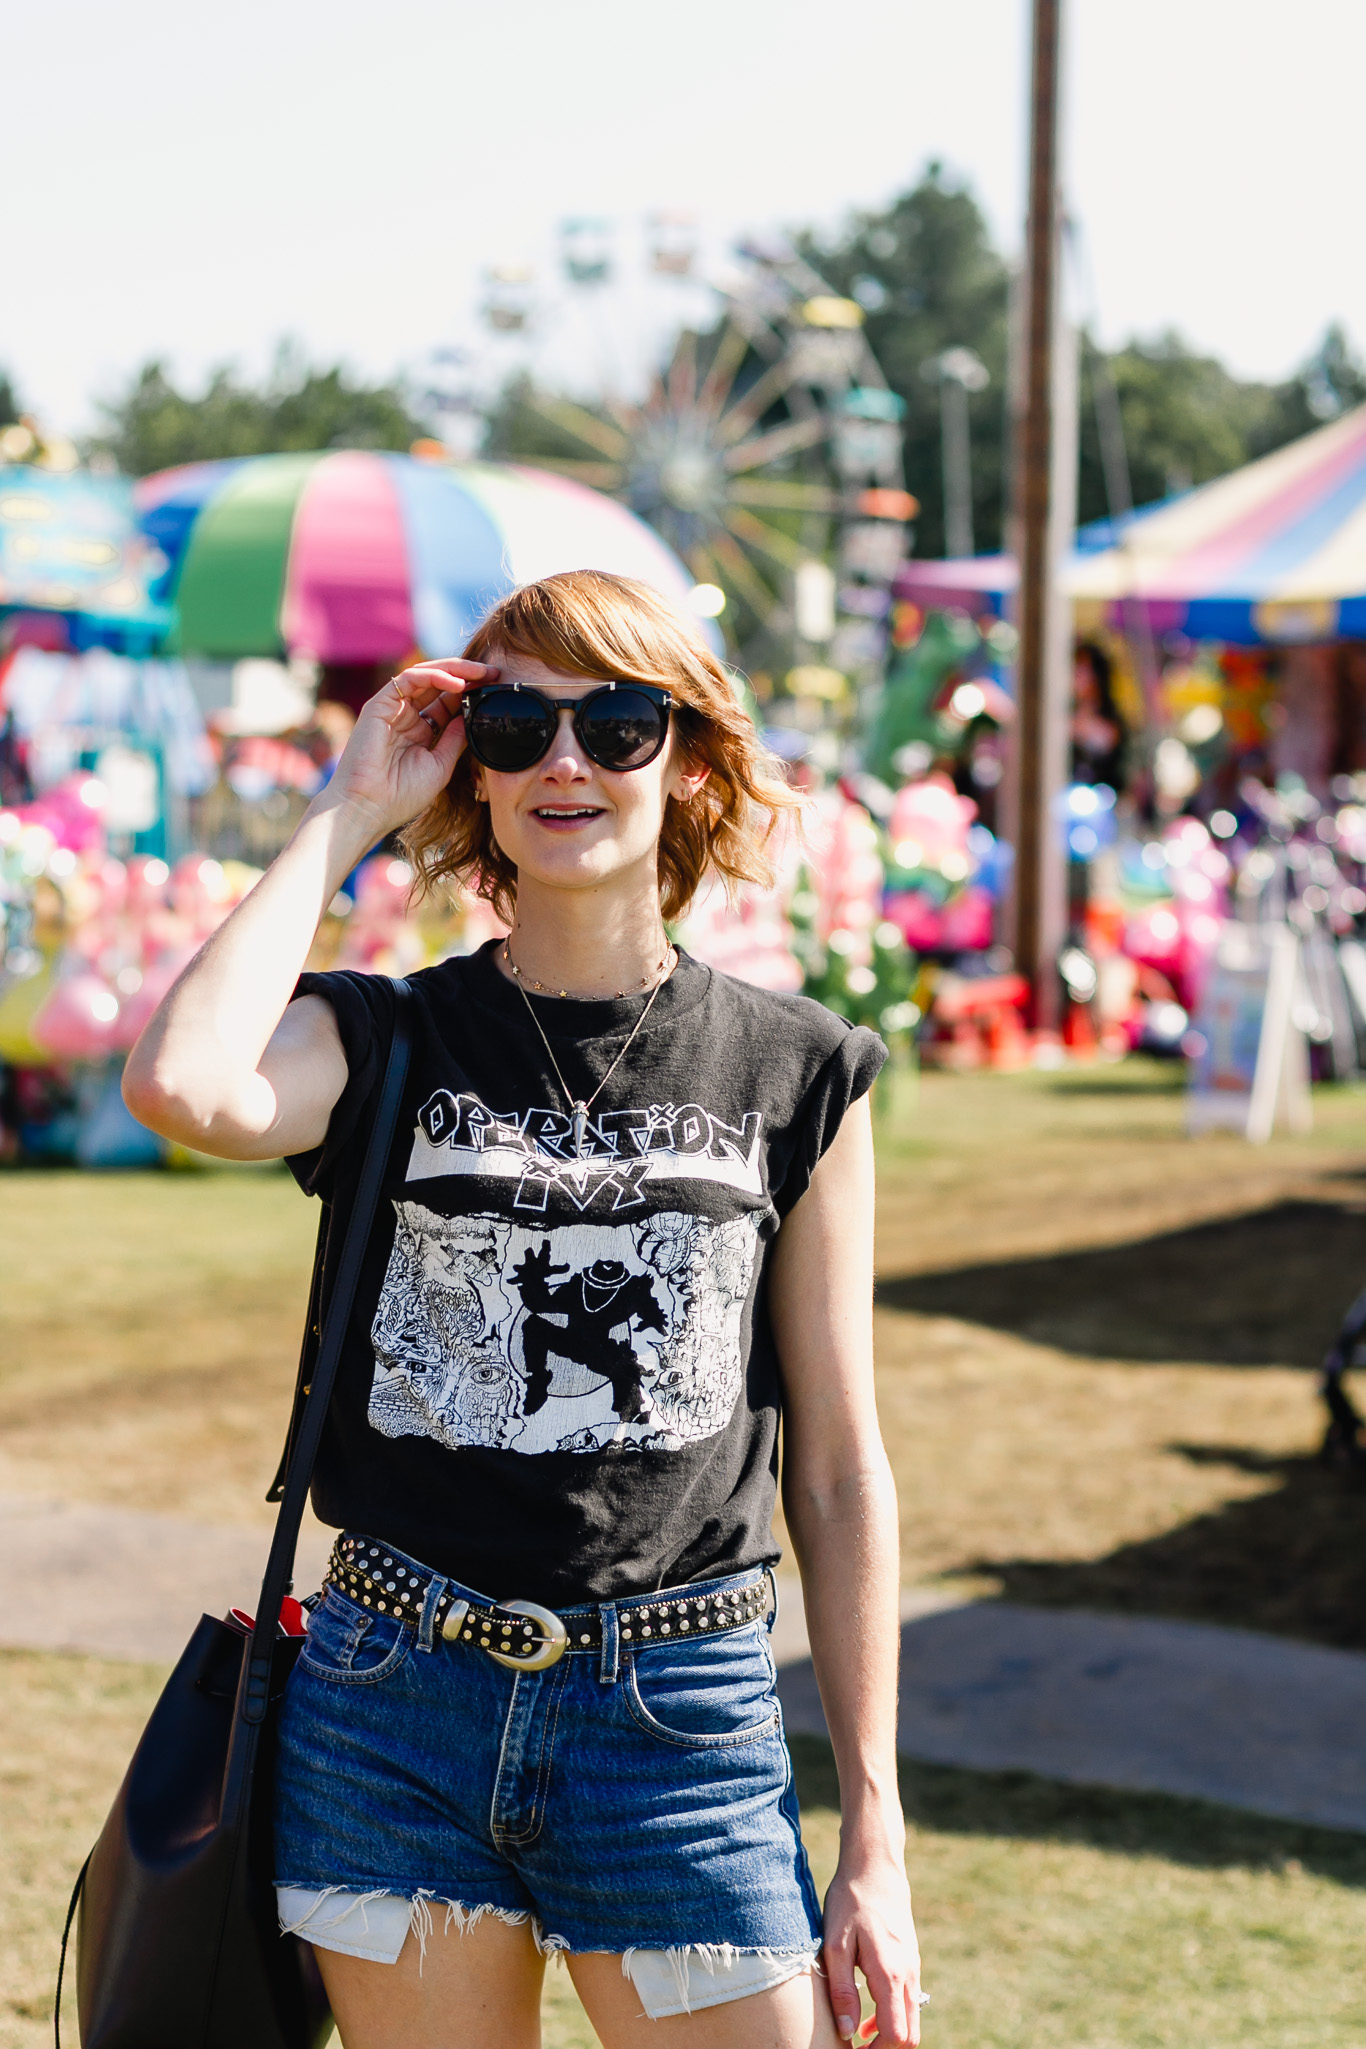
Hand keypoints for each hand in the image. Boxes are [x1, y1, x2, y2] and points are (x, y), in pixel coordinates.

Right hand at [308, 657, 497, 845]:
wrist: (368, 808)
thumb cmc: (401, 795)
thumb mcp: (440, 764)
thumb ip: (455, 738)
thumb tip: (473, 716)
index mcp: (420, 732)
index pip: (447, 703)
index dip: (471, 694)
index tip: (495, 691)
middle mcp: (406, 716)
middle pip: (438, 685)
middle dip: (467, 676)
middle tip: (493, 673)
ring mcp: (392, 709)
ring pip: (425, 675)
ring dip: (454, 670)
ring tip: (480, 673)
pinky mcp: (379, 704)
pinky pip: (409, 679)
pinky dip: (434, 676)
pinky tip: (457, 684)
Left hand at [823, 1843, 922, 2048]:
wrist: (876, 1867)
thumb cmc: (851, 1902)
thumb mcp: (835, 1945)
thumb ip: (842, 1990)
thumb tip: (847, 2032)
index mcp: (890, 1974)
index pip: (897, 2036)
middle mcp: (908, 1975)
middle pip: (910, 2035)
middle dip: (886, 2048)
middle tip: (857, 2048)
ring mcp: (913, 1968)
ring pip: (911, 2020)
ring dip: (888, 2034)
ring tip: (858, 2035)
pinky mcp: (911, 1961)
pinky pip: (908, 2002)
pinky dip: (892, 2017)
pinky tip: (866, 2014)